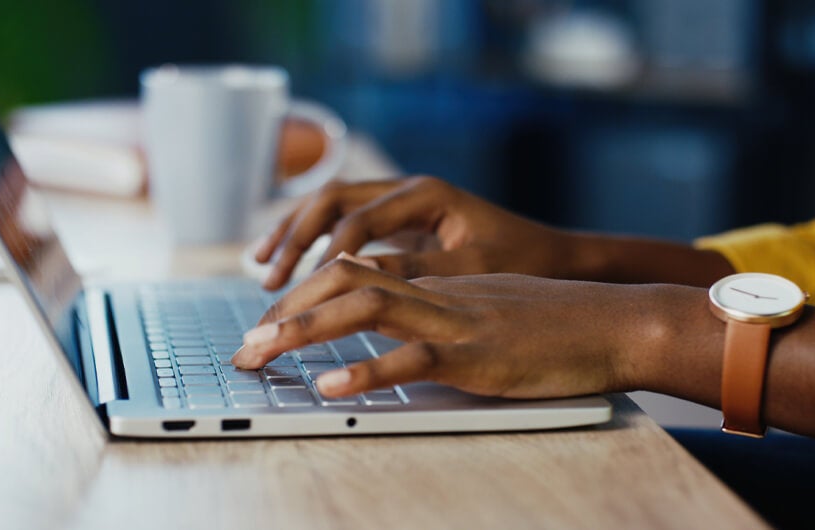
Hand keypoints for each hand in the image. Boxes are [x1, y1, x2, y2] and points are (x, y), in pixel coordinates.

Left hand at [232, 258, 677, 398]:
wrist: (615, 321)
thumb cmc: (556, 322)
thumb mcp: (487, 308)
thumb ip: (441, 313)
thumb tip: (397, 333)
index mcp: (434, 281)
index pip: (351, 272)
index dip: (302, 294)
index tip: (267, 323)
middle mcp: (435, 292)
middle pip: (342, 280)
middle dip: (284, 310)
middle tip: (244, 346)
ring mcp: (455, 320)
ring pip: (364, 308)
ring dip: (304, 330)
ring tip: (260, 354)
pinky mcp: (478, 355)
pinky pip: (413, 358)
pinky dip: (367, 373)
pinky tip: (330, 388)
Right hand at [254, 176, 577, 289]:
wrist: (553, 254)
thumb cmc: (522, 260)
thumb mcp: (471, 268)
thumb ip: (416, 271)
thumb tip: (355, 279)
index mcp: (426, 194)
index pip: (358, 220)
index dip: (323, 254)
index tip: (297, 290)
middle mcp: (406, 189)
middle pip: (331, 200)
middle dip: (294, 238)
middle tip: (268, 279)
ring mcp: (399, 203)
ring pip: (329, 206)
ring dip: (293, 235)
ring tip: (261, 269)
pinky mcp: (396, 223)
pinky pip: (341, 225)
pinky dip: (311, 242)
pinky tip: (290, 266)